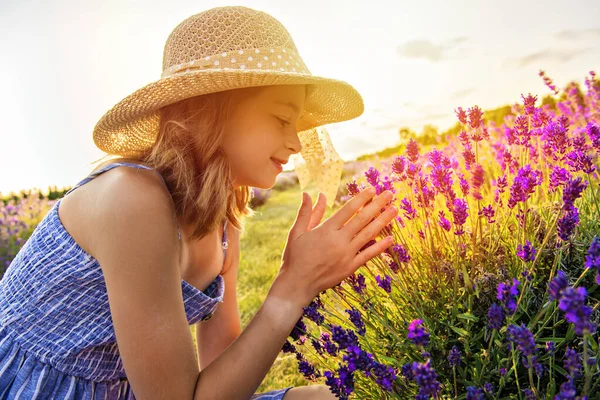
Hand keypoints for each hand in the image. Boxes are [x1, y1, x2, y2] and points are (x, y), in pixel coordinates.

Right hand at [273, 188, 397, 306]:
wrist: (297, 284)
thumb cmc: (295, 257)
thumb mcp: (297, 232)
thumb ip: (307, 212)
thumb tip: (310, 193)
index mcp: (326, 230)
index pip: (348, 209)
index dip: (362, 198)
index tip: (372, 189)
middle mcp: (339, 241)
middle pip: (362, 219)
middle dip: (377, 205)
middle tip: (390, 193)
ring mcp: (346, 255)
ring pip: (369, 234)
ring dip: (383, 221)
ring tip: (394, 210)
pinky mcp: (350, 268)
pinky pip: (368, 255)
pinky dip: (380, 246)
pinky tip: (391, 238)